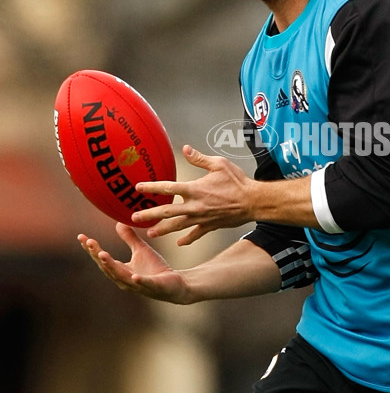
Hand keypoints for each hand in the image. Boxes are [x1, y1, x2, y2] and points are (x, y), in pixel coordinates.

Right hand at [78, 223, 188, 302]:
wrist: (175, 283)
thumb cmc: (155, 269)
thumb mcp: (141, 250)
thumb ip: (129, 238)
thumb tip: (118, 223)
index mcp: (121, 270)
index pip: (102, 259)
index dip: (91, 249)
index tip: (81, 237)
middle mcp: (125, 279)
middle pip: (108, 267)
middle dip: (97, 255)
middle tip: (89, 242)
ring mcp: (138, 285)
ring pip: (121, 276)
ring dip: (111, 266)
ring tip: (102, 254)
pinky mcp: (153, 287)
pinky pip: (144, 284)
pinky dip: (138, 281)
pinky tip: (134, 277)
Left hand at [131, 145, 255, 245]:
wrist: (253, 202)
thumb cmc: (237, 181)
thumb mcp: (219, 164)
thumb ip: (200, 158)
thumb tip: (186, 149)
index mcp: (195, 189)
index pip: (168, 188)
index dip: (151, 187)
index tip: (138, 188)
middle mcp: (195, 205)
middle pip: (166, 212)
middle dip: (149, 215)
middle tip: (134, 217)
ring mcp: (201, 218)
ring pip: (177, 226)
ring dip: (162, 230)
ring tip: (150, 233)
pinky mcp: (210, 226)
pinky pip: (195, 234)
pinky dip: (187, 239)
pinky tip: (179, 243)